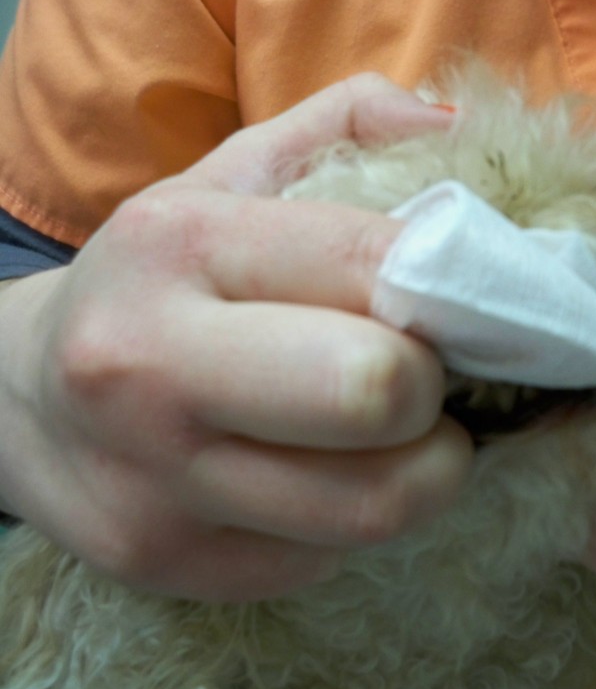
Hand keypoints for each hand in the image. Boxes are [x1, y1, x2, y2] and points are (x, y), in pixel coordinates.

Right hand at [0, 74, 472, 601]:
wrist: (22, 401)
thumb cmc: (165, 278)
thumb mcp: (236, 174)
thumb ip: (350, 123)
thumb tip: (459, 125)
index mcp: (177, 245)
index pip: (371, 264)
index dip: (453, 286)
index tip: (458, 301)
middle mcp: (148, 368)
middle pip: (376, 391)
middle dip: (431, 388)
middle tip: (422, 378)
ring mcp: (155, 484)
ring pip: (375, 504)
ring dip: (422, 468)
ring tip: (395, 433)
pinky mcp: (173, 565)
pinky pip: (334, 555)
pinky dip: (358, 516)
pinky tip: (326, 476)